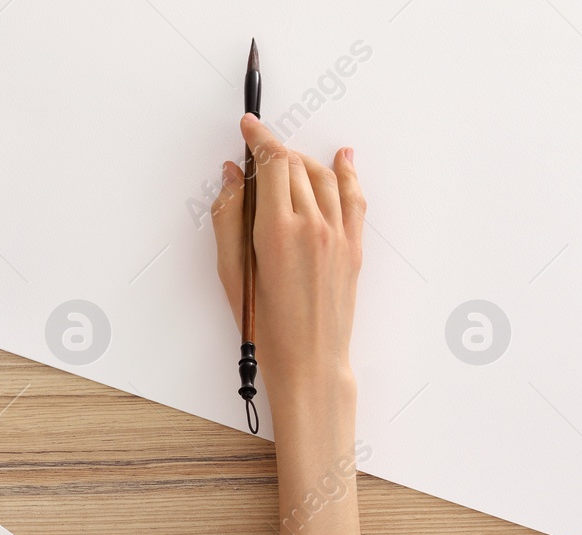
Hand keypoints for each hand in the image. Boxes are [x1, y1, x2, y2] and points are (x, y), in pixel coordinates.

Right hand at [212, 114, 364, 411]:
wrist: (310, 360)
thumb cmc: (266, 328)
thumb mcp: (231, 274)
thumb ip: (228, 218)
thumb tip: (232, 178)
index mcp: (277, 231)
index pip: (272, 163)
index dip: (260, 138)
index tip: (249, 127)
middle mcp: (312, 225)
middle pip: (295, 166)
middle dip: (274, 153)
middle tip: (255, 158)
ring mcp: (338, 234)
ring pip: (322, 175)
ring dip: (302, 161)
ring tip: (285, 163)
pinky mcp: (353, 246)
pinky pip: (353, 196)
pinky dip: (347, 172)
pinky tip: (343, 158)